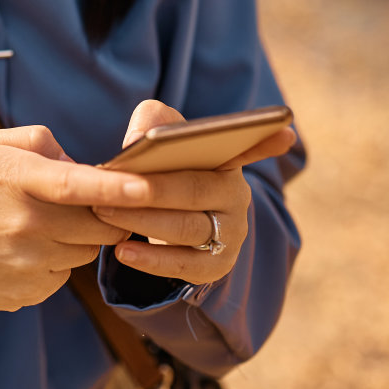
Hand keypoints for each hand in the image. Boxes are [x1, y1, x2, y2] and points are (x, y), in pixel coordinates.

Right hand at [0, 125, 153, 321]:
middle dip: (104, 212)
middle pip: (98, 224)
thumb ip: (38, 141)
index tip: (150, 186)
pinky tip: (21, 251)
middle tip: (84, 202)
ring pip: (86, 252)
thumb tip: (80, 163)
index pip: (77, 184)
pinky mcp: (25, 294)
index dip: (119, 187)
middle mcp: (23, 224)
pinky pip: (63, 276)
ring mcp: (24, 264)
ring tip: (39, 225)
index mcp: (13, 179)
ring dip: (78, 237)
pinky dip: (55, 262)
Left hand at [90, 100, 297, 283]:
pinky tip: (123, 251)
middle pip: (195, 190)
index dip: (267, 141)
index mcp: (227, 160)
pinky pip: (185, 265)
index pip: (248, 147)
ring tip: (104, 212)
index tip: (284, 131)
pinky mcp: (216, 265)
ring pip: (187, 228)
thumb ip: (152, 123)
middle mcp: (236, 196)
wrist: (165, 221)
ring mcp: (230, 233)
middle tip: (110, 185)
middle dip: (151, 188)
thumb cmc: (162, 170)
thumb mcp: (160, 140)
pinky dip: (152, 260)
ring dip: (142, 221)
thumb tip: (140, 138)